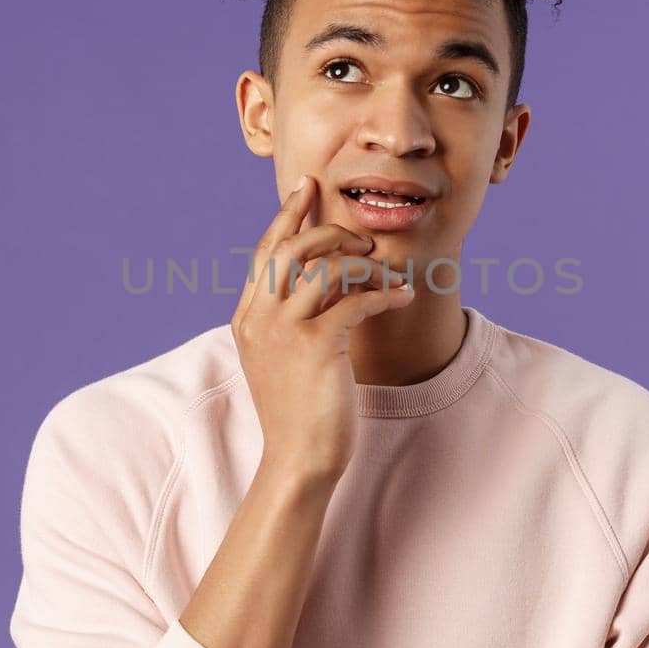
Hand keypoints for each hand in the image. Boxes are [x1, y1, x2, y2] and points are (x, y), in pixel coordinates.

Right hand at [231, 173, 415, 481]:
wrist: (299, 460)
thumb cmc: (299, 412)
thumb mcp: (283, 357)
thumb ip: (291, 317)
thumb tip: (322, 277)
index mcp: (248, 318)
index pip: (266, 251)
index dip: (288, 216)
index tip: (307, 187)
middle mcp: (259, 318)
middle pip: (290, 247)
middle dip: (328, 229)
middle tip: (360, 236)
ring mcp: (283, 331)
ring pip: (322, 267)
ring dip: (362, 263)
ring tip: (386, 272)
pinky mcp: (314, 346)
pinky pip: (353, 299)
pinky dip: (382, 293)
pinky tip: (401, 297)